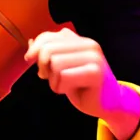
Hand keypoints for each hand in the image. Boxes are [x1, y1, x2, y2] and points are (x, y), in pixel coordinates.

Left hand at [25, 27, 139, 139]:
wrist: (109, 103)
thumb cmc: (84, 85)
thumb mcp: (63, 66)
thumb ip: (50, 52)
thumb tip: (30, 42)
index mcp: (80, 40)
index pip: (47, 37)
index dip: (34, 50)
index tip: (31, 61)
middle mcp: (88, 44)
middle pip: (48, 50)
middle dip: (43, 67)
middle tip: (49, 78)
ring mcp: (93, 57)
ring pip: (54, 63)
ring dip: (53, 80)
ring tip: (64, 85)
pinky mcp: (95, 72)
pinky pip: (63, 77)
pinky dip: (60, 87)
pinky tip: (70, 90)